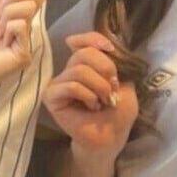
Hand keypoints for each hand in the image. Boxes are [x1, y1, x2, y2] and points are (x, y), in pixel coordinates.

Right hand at [43, 32, 138, 158]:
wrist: (110, 137)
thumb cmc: (118, 113)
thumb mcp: (126, 84)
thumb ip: (115, 64)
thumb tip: (105, 46)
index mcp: (87, 65)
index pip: (82, 41)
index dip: (94, 39)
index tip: (110, 49)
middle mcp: (70, 71)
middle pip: (84, 53)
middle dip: (105, 69)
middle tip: (112, 89)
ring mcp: (59, 83)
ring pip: (79, 70)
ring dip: (99, 86)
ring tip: (103, 101)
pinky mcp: (51, 97)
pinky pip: (71, 85)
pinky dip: (87, 95)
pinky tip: (91, 107)